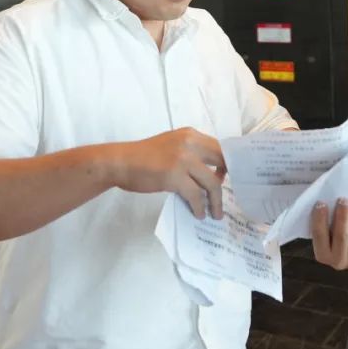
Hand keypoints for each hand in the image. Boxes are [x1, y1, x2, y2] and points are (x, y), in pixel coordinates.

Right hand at [110, 127, 225, 219]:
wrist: (120, 162)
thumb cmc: (143, 157)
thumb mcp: (171, 145)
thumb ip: (190, 152)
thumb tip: (209, 172)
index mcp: (190, 135)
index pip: (219, 148)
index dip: (227, 164)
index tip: (227, 178)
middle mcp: (190, 143)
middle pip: (221, 163)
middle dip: (226, 182)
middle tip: (225, 197)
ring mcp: (183, 159)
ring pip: (212, 183)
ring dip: (216, 201)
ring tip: (215, 213)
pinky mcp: (174, 176)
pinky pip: (195, 195)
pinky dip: (200, 207)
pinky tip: (198, 213)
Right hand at [311, 195, 347, 270]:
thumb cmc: (332, 233)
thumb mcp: (323, 231)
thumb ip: (322, 219)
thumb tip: (321, 200)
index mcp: (323, 255)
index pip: (319, 236)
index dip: (319, 220)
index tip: (321, 203)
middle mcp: (339, 262)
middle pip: (342, 237)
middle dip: (343, 217)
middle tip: (344, 199)